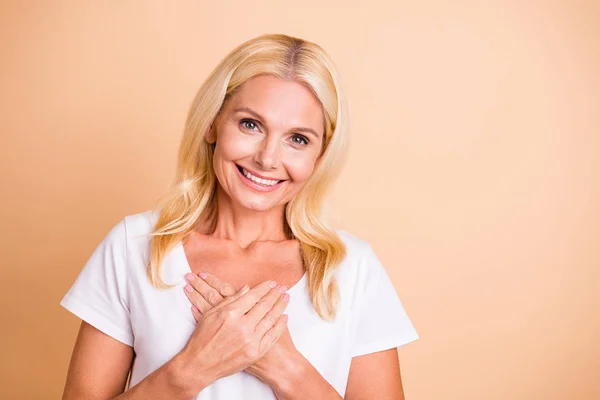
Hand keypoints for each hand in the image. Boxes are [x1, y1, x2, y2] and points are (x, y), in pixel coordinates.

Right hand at [179, 277, 289, 391]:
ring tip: (286, 298)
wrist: (201, 364)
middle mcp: (243, 326)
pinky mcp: (255, 352)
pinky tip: (284, 317)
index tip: (272, 283)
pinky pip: (272, 336)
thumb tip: (247, 288)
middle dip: (275, 294)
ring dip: (280, 306)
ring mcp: (250, 340)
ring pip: (271, 319)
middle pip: (265, 305)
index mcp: (231, 314)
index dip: (264, 288)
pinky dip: (280, 325)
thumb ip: (230, 300)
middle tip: (282, 287)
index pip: (253, 296)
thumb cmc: (203, 338)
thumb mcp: (211, 314)